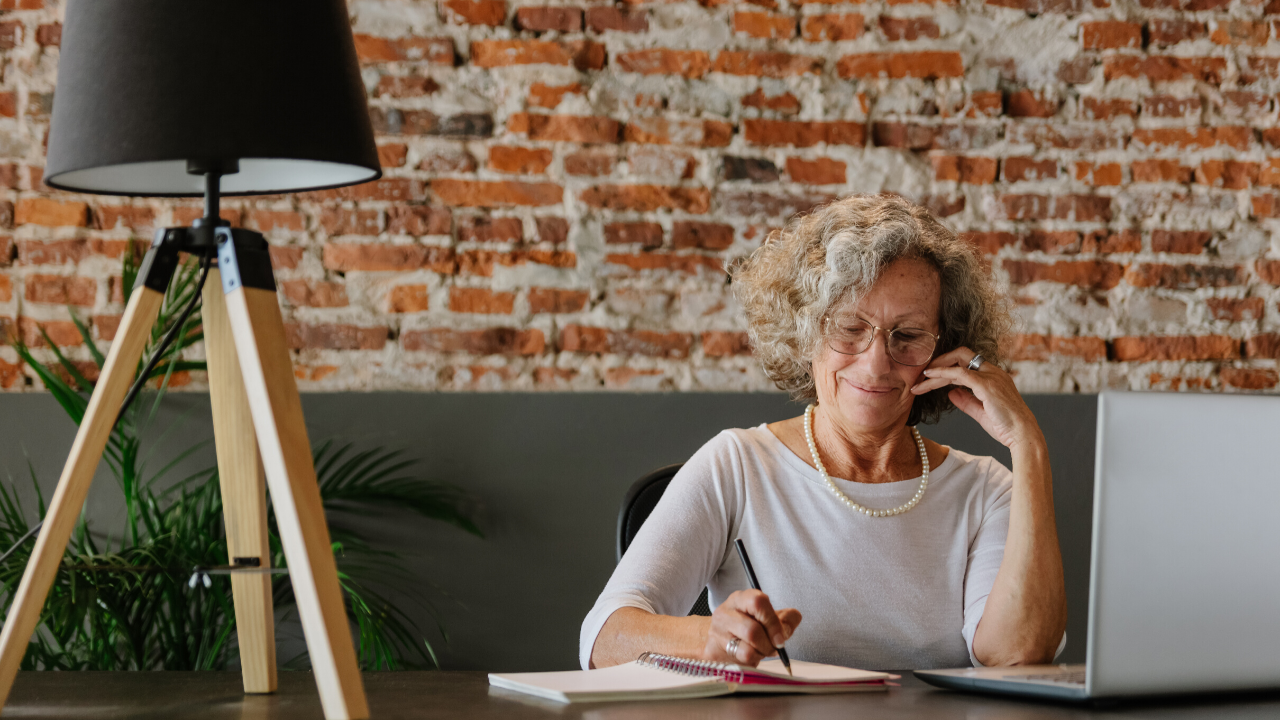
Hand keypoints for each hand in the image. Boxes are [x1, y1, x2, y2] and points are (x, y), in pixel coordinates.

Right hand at [703, 590, 800, 666]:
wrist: (718, 644)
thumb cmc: (745, 630)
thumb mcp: (765, 620)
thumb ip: (784, 619)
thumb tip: (795, 617)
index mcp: (741, 599)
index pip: (758, 602)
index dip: (773, 622)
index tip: (781, 637)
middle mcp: (726, 612)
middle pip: (753, 629)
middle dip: (769, 643)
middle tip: (774, 647)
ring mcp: (718, 631)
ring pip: (747, 647)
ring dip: (763, 652)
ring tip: (763, 651)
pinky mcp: (714, 649)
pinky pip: (742, 658)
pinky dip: (754, 660)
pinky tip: (752, 657)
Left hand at [909, 347, 1044, 451]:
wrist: (1023, 435)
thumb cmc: (1006, 427)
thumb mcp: (981, 412)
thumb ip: (966, 401)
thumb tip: (950, 393)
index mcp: (994, 376)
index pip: (967, 361)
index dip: (948, 365)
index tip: (931, 375)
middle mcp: (993, 372)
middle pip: (961, 354)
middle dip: (939, 361)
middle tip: (921, 374)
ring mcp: (991, 377)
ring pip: (956, 364)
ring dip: (935, 371)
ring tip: (918, 381)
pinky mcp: (987, 385)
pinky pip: (959, 373)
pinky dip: (942, 373)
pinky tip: (928, 377)